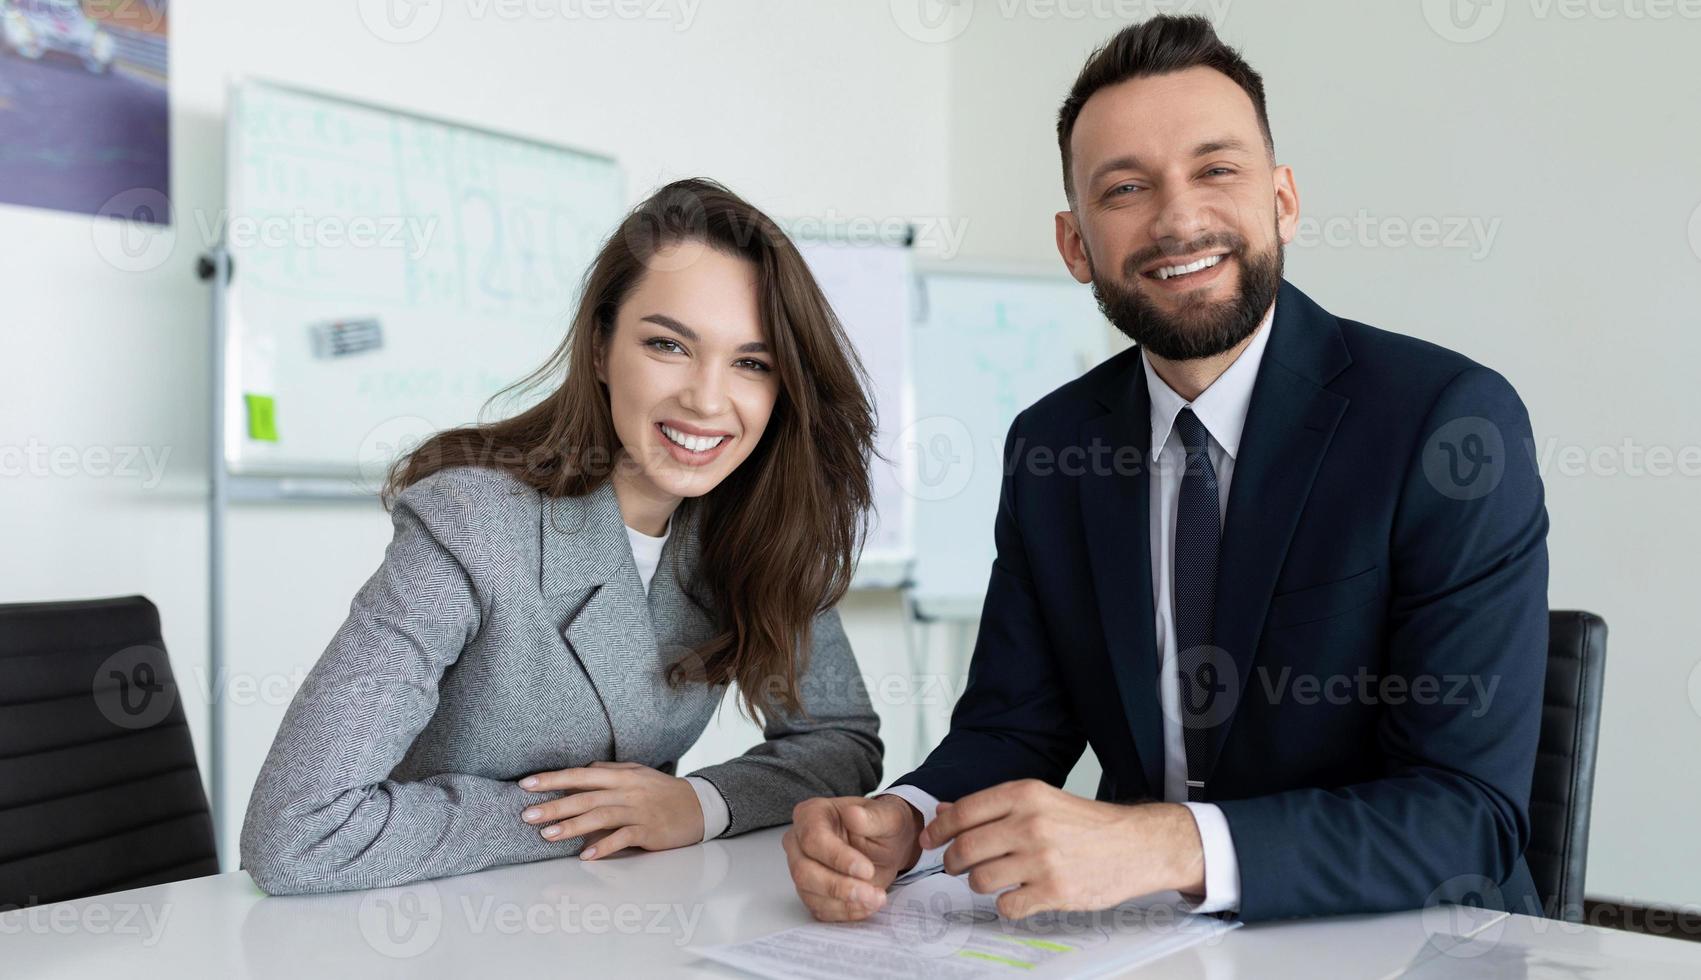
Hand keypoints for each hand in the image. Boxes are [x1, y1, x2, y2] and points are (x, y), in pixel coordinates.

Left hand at [517, 761, 702, 859]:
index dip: (553, 779)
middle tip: (527, 815)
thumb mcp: (637, 773)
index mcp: (621, 775)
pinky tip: (585, 855)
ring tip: (548, 835)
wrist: (699, 806)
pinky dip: (603, 847)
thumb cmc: (663, 791)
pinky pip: (623, 838)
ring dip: (572, 826)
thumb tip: (583, 768)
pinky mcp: (649, 831)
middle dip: (554, 805)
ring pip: (600, 816)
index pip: (580, 774)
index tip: (526, 785)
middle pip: (586, 797)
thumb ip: (610, 770)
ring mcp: (638, 811)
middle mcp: (627, 790)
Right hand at [783, 795, 923, 921]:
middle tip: (870, 892)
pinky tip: (867, 904)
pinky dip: (845, 912)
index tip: (866, 870)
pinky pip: (819, 909)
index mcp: (811, 815)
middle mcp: (799, 842)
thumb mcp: (888, 817)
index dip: (838, 858)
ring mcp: (802, 869)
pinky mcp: (810, 892)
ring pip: (809, 893)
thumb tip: (854, 815)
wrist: (886, 846)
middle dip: (838, 887)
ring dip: (844, 902)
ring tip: (876, 898)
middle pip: (803, 871)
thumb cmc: (881, 827)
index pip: (813, 839)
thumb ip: (873, 817)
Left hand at [920, 779, 1203, 918]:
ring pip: (980, 880)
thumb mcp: (1041, 800)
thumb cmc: (1087, 824)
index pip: (962, 812)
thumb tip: (946, 812)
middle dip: (952, 862)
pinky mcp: (1054, 891)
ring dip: (978, 883)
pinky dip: (1006, 904)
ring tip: (993, 879)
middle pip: (964, 849)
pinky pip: (1007, 905)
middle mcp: (1030, 824)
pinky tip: (1017, 895)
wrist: (1137, 844)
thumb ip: (994, 806)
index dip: (938, 829)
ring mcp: (1042, 860)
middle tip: (955, 866)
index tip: (929, 840)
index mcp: (1025, 795)